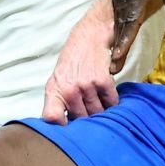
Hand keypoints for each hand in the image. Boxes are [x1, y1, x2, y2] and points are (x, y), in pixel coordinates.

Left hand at [42, 5, 119, 122]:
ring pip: (97, 113)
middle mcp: (68, 90)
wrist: (90, 36)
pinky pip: (111, 103)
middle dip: (87, 116)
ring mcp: (86, 86)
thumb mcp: (58, 79)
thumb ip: (58, 101)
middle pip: (81, 119)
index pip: (51, 118)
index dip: (60, 128)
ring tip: (99, 98)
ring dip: (101, 109)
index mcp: (54, 90)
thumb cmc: (74, 60)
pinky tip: (107, 92)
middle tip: (89, 107)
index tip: (69, 129)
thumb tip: (63, 124)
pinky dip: (112, 101)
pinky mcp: (103, 82)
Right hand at [104, 0, 164, 72]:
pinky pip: (116, 3)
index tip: (118, 58)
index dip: (125, 42)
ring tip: (115, 54)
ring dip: (117, 34)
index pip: (129, 22)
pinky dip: (117, 18)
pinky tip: (118, 27)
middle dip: (118, 46)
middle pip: (120, 24)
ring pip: (117, 14)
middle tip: (113, 68)